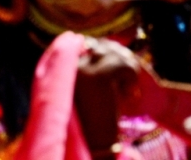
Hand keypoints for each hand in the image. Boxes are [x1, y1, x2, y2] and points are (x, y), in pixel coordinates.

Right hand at [75, 38, 140, 159]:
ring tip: (130, 90)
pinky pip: (124, 65)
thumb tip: (110, 47)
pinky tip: (131, 96)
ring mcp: (81, 69)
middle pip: (100, 45)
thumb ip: (90, 70)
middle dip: (118, 56)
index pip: (83, 43)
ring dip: (128, 68)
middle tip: (129, 79)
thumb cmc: (91, 124)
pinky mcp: (97, 78)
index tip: (119, 62)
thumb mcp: (86, 92)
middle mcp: (66, 65)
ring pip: (114, 53)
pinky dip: (133, 78)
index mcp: (57, 68)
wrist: (91, 147)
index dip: (104, 49)